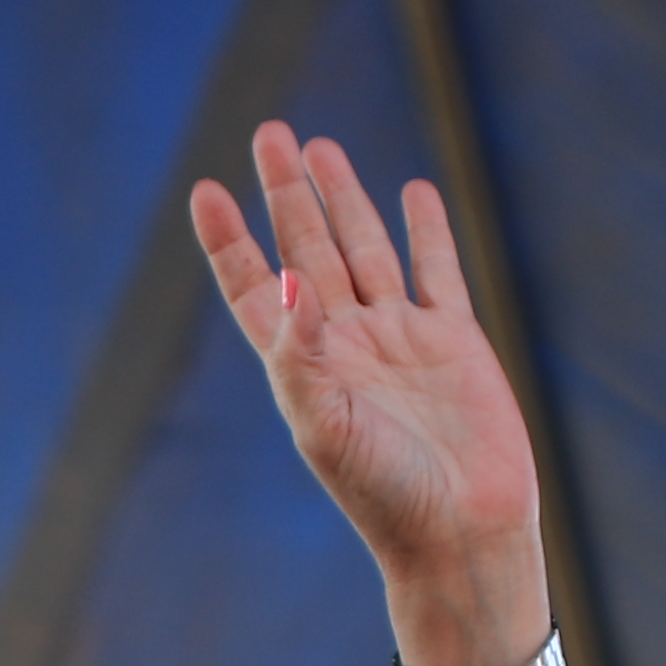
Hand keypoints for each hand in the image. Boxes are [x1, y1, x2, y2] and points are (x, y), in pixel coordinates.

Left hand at [189, 121, 548, 665]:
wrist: (460, 531)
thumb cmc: (383, 493)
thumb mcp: (325, 427)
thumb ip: (299, 356)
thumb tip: (288, 280)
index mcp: (302, 366)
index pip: (254, 287)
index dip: (229, 240)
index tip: (205, 190)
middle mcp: (345, 345)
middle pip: (307, 249)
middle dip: (286, 194)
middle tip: (269, 133)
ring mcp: (400, 339)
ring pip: (366, 249)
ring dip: (343, 199)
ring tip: (321, 149)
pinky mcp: (454, 342)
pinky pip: (437, 271)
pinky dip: (425, 231)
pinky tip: (411, 192)